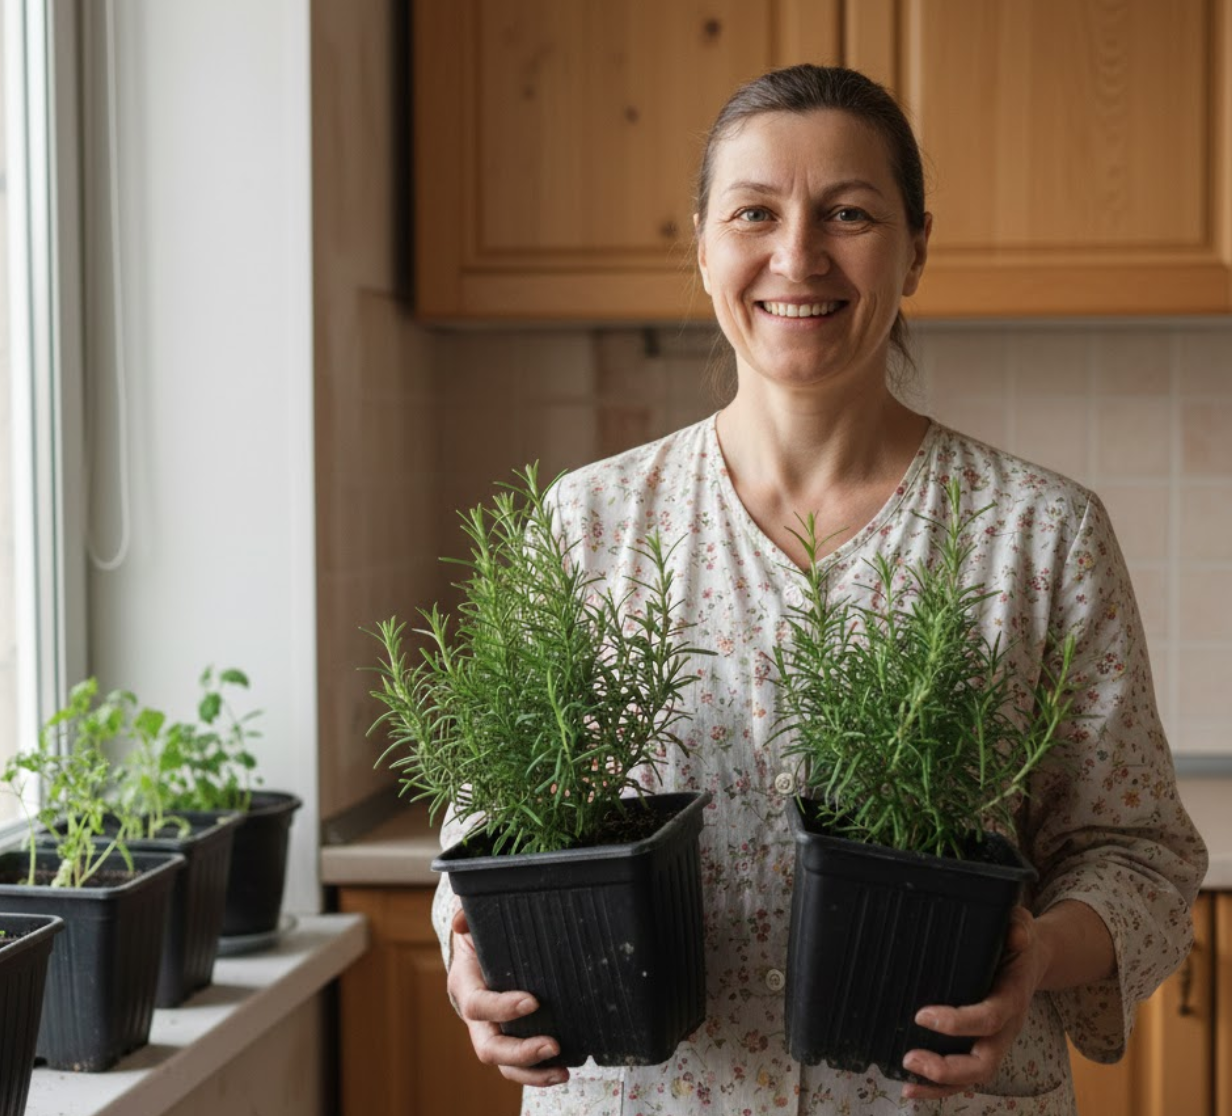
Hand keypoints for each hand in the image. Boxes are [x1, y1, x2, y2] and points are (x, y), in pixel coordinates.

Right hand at [448, 908, 569, 1087]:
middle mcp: (476, 1016)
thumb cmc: (480, 932)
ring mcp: (492, 1030)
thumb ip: (469, 914)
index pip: (478, 1005)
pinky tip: (563, 1070)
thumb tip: (462, 922)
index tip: (533, 1001)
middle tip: (553, 1045)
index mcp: (465, 984)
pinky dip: (539, 1072)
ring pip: (504, 1065)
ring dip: (532, 1072)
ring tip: (563, 1071)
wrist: (479, 949)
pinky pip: (519, 1064)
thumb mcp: (474, 920)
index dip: (502, 1008)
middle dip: (520, 1052)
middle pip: (489, 1048)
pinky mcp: (510, 1037)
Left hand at [899, 906, 1044, 1100]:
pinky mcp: (982, 1046)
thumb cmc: (1018, 942)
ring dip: (940, 1085)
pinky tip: (911, 1088)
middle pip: (984, 1063)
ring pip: (973, 1078)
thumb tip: (1016, 931)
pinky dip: (940, 1088)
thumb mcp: (1021, 926)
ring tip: (907, 1082)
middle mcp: (1006, 1028)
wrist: (1033, 959)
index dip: (958, 1023)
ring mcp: (995, 1042)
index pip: (989, 1018)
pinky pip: (964, 1076)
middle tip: (911, 1057)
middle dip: (947, 1068)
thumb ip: (1017, 926)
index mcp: (1012, 998)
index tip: (923, 1015)